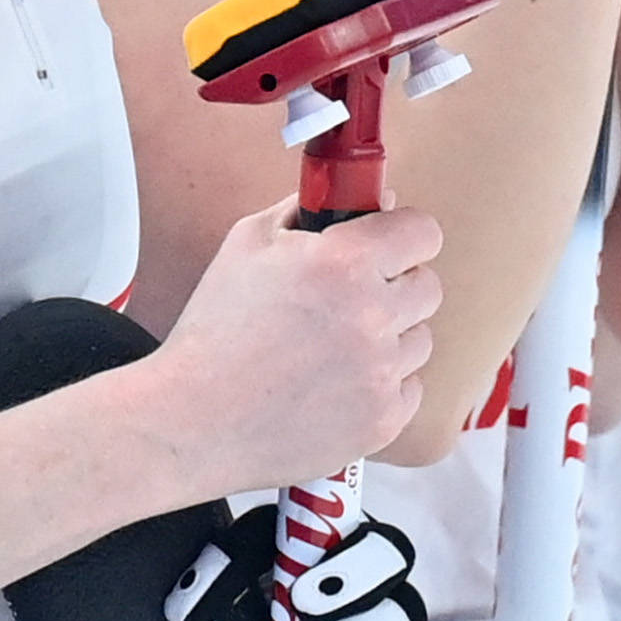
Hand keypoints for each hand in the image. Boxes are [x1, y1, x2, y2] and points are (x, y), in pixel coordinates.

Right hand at [138, 198, 442, 498]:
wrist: (193, 419)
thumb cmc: (215, 331)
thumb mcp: (248, 242)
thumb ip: (311, 209)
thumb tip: (370, 199)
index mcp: (343, 263)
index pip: (422, 232)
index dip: (404, 235)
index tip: (389, 244)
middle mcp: (372, 316)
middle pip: (427, 287)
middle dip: (394, 285)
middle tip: (350, 297)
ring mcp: (381, 373)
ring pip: (418, 340)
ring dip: (388, 337)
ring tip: (332, 348)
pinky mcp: (383, 420)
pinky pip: (408, 388)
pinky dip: (380, 384)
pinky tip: (335, 384)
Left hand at [166, 507, 431, 620]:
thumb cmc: (256, 590)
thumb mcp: (233, 571)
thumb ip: (217, 574)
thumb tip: (184, 608)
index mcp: (341, 530)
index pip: (358, 516)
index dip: (345, 554)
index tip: (299, 594)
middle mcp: (374, 570)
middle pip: (395, 558)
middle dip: (355, 590)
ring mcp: (388, 619)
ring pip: (406, 616)